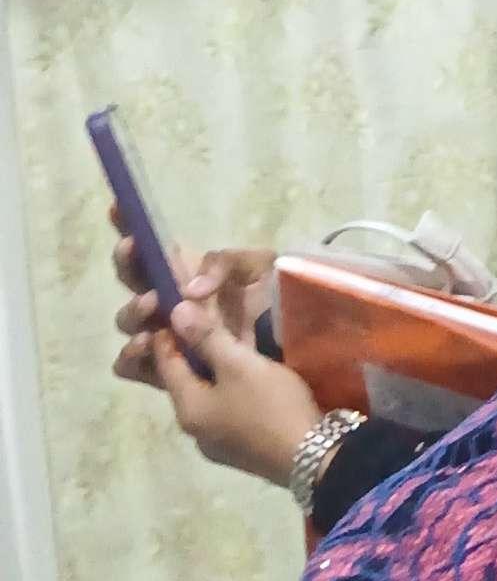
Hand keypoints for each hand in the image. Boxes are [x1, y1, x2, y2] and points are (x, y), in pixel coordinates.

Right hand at [110, 205, 274, 389]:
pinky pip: (131, 366)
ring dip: (133, 312)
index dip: (130, 224)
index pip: (152, 245)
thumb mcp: (259, 267)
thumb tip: (189, 290)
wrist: (294, 347)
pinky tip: (147, 346)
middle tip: (151, 263)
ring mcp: (167, 334)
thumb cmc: (276, 301)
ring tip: (153, 307)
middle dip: (130, 267)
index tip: (119, 209)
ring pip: (129, 321)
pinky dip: (131, 356)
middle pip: (132, 278)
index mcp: (189, 269)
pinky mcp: (167, 371)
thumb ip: (225, 264)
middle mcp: (171, 299)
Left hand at [150, 299, 323, 487]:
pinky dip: (227, 385)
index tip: (175, 305)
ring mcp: (216, 440)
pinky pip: (223, 406)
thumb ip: (207, 338)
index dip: (167, 332)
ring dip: (212, 368)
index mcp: (187, 408)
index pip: (164, 362)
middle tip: (206, 319)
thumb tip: (175, 312)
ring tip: (229, 342)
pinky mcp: (238, 444)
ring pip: (206, 393)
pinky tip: (246, 374)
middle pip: (184, 379)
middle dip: (191, 349)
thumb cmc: (271, 407)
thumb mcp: (241, 365)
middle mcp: (194, 427)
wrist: (311, 456)